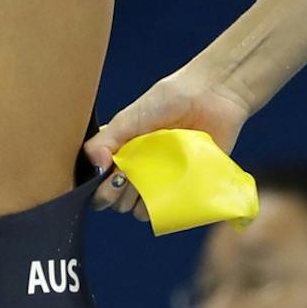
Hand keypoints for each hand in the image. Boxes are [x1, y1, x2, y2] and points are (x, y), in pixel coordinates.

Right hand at [83, 68, 253, 218]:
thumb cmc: (168, 101)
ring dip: (143, 205)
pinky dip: (171, 208)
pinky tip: (172, 193)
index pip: (102, 186)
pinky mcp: (189, 186)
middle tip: (129, 178)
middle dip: (119, 197)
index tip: (114, 177)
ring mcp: (165, 181)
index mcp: (122, 156)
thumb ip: (104, 141)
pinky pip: (175, 210)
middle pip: (119, 203)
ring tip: (152, 183)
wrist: (211, 96)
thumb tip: (95, 168)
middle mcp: (140, 172)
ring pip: (143, 211)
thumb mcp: (127, 118)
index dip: (103, 189)